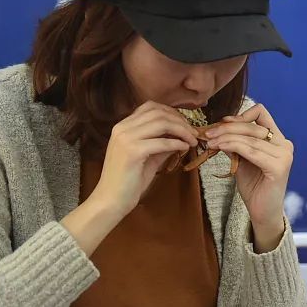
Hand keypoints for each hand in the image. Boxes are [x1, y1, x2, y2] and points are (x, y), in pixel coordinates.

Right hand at [89, 101, 199, 219]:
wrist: (112, 199)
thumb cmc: (129, 180)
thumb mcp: (149, 157)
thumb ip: (162, 144)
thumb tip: (181, 136)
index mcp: (123, 126)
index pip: (150, 107)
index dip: (172, 112)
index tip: (185, 124)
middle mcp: (122, 128)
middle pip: (158, 113)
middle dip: (181, 121)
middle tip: (194, 133)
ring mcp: (126, 139)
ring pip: (161, 123)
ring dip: (182, 130)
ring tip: (192, 140)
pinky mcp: (133, 152)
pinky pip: (162, 142)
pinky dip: (177, 143)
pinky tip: (185, 148)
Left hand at [204, 104, 293, 248]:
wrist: (263, 212)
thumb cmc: (254, 187)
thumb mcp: (243, 159)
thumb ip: (237, 143)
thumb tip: (219, 127)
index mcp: (278, 140)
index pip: (261, 113)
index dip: (240, 115)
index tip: (222, 123)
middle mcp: (285, 145)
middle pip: (252, 125)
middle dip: (227, 128)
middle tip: (208, 134)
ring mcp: (284, 156)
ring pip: (249, 138)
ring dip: (226, 137)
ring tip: (210, 142)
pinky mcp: (278, 167)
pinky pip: (251, 151)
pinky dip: (233, 146)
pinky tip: (220, 148)